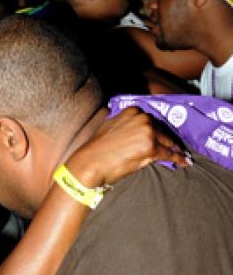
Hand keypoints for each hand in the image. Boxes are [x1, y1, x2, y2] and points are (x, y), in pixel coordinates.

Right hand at [66, 107, 189, 186]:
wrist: (91, 162)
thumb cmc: (97, 149)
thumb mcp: (111, 128)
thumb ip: (126, 126)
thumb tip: (137, 135)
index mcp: (132, 111)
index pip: (150, 121)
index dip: (157, 130)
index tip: (163, 136)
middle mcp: (142, 118)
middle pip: (161, 130)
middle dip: (168, 140)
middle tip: (176, 147)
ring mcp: (148, 132)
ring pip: (166, 142)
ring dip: (173, 149)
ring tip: (181, 155)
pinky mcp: (151, 147)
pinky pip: (168, 153)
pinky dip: (177, 158)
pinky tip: (182, 161)